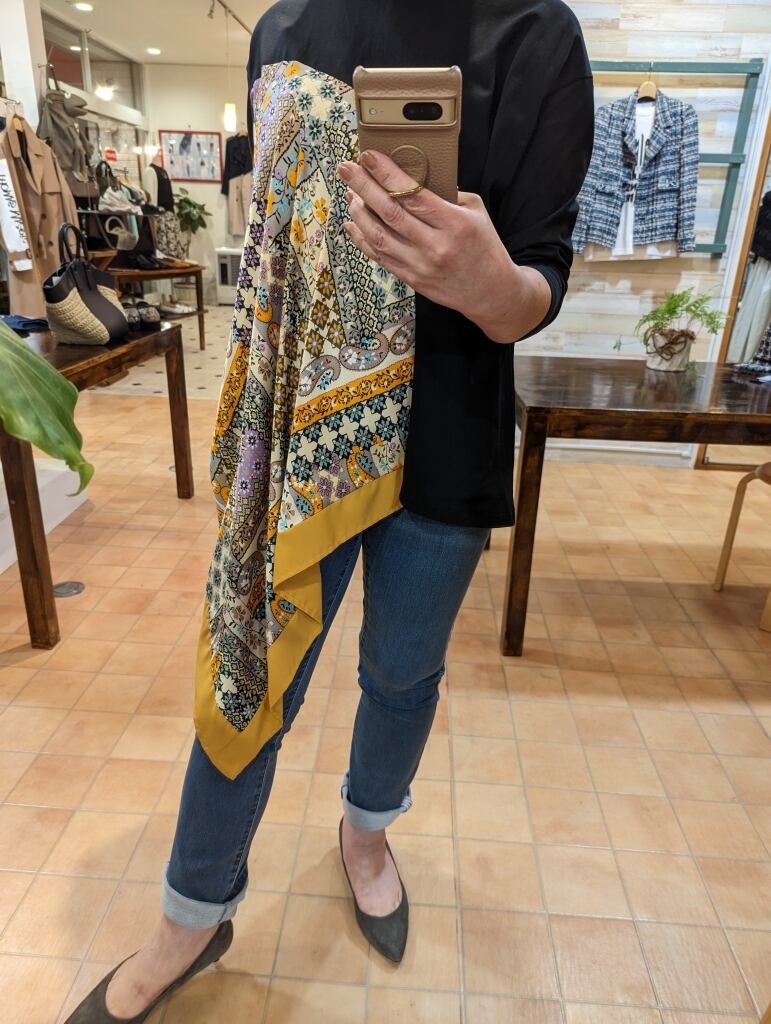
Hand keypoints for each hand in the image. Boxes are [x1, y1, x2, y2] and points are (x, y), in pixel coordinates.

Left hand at [336, 149, 549, 341]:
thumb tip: (414, 177)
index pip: (412, 195)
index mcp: (453, 224)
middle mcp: (434, 246)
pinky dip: (361, 239)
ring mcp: (420, 265)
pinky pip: (380, 256)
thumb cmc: (484, 247)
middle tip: (346, 169)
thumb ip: (447, 195)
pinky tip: (352, 223)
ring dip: (359, 212)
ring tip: (350, 193)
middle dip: (364, 187)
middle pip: (390, 213)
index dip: (387, 175)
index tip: (369, 156)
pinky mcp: (411, 279)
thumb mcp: (476, 213)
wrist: (490, 292)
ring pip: (379, 236)